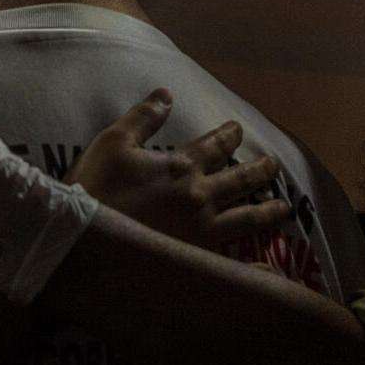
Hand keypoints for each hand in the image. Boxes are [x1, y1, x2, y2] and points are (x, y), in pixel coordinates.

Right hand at [67, 90, 291, 252]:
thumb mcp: (114, 142)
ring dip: (266, 211)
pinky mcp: (195, 259)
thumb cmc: (94, 186)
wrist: (82, 237)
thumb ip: (143, 118)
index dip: (229, 135)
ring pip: (245, 219)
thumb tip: (167, 94)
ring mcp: (200, 231)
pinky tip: (268, 269)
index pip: (215, 145)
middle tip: (272, 165)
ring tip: (282, 207)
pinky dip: (252, 268)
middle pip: (239, 180)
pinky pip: (232, 264)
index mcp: (181, 166)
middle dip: (258, 170)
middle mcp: (199, 197)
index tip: (238, 129)